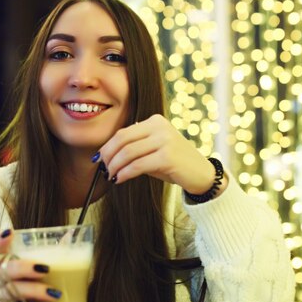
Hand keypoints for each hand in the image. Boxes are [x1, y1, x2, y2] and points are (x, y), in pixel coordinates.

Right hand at [0, 230, 55, 301]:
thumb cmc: (43, 301)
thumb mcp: (51, 280)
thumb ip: (56, 258)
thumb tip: (68, 235)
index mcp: (8, 272)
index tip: (9, 232)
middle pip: (4, 271)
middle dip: (24, 267)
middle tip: (46, 269)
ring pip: (9, 292)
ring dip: (33, 291)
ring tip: (55, 294)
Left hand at [98, 114, 225, 195]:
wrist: (202, 174)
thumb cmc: (175, 164)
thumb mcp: (154, 151)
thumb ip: (135, 148)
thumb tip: (107, 156)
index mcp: (155, 121)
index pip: (124, 132)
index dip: (108, 146)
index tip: (100, 158)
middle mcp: (160, 127)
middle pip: (123, 140)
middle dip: (108, 156)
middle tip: (103, 169)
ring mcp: (165, 140)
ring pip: (128, 153)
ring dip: (115, 166)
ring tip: (111, 176)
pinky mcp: (167, 157)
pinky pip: (138, 165)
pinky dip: (125, 173)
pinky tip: (120, 179)